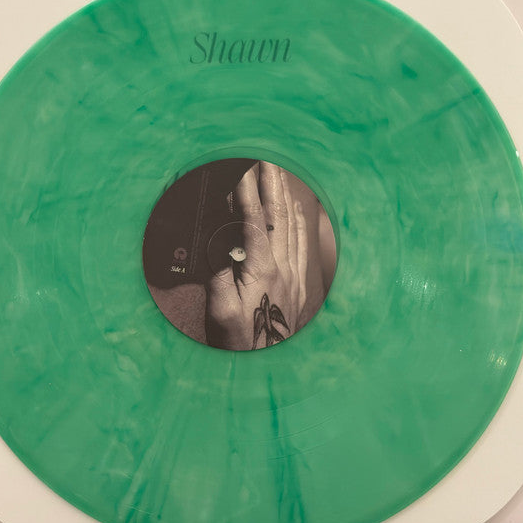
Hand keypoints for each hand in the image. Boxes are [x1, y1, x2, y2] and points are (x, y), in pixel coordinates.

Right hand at [205, 162, 307, 349]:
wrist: (270, 365)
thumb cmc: (240, 340)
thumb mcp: (220, 310)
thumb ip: (219, 273)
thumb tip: (218, 242)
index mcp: (261, 270)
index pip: (253, 220)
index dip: (247, 192)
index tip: (243, 167)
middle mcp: (282, 267)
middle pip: (278, 215)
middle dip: (271, 183)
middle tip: (266, 158)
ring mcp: (294, 274)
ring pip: (293, 225)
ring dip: (285, 196)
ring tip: (279, 174)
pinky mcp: (301, 283)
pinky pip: (304, 243)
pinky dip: (301, 221)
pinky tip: (300, 209)